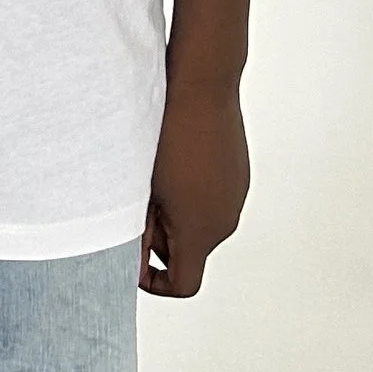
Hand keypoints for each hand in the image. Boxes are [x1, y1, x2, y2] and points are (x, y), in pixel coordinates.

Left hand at [141, 75, 248, 295]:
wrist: (202, 86)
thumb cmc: (167, 135)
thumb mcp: (143, 190)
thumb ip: (140, 234)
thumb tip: (134, 259)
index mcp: (201, 232)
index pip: (183, 284)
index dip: (154, 282)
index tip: (133, 259)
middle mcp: (225, 222)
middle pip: (189, 254)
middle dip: (161, 240)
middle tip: (138, 203)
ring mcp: (236, 198)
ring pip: (199, 227)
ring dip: (175, 217)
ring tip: (153, 180)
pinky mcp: (238, 178)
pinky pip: (212, 203)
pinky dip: (191, 198)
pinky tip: (174, 165)